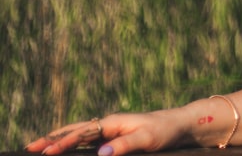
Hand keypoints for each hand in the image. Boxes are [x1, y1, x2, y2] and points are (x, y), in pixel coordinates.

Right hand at [26, 110, 187, 155]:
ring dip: (60, 140)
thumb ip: (125, 145)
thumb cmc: (164, 131)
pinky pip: (88, 141)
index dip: (63, 143)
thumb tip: (101, 153)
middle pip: (75, 130)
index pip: (82, 133)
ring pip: (79, 135)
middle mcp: (109, 124)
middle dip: (53, 138)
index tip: (46, 152)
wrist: (179, 125)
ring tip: (41, 147)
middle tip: (30, 147)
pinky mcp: (114, 138)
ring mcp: (110, 131)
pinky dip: (73, 144)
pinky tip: (66, 151)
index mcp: (113, 122)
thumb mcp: (147, 139)